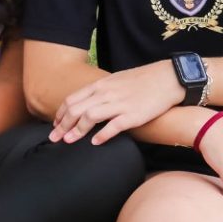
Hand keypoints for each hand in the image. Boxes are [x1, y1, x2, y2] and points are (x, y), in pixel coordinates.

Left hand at [50, 61, 183, 144]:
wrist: (168, 78)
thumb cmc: (143, 80)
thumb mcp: (117, 80)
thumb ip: (102, 91)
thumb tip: (89, 104)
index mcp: (101, 85)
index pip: (72, 99)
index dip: (60, 114)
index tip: (55, 125)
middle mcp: (106, 93)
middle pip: (76, 109)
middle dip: (62, 126)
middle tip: (54, 139)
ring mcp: (119, 104)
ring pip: (89, 117)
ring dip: (76, 131)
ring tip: (69, 141)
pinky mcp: (133, 115)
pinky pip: (113, 126)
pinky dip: (101, 135)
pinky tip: (95, 143)